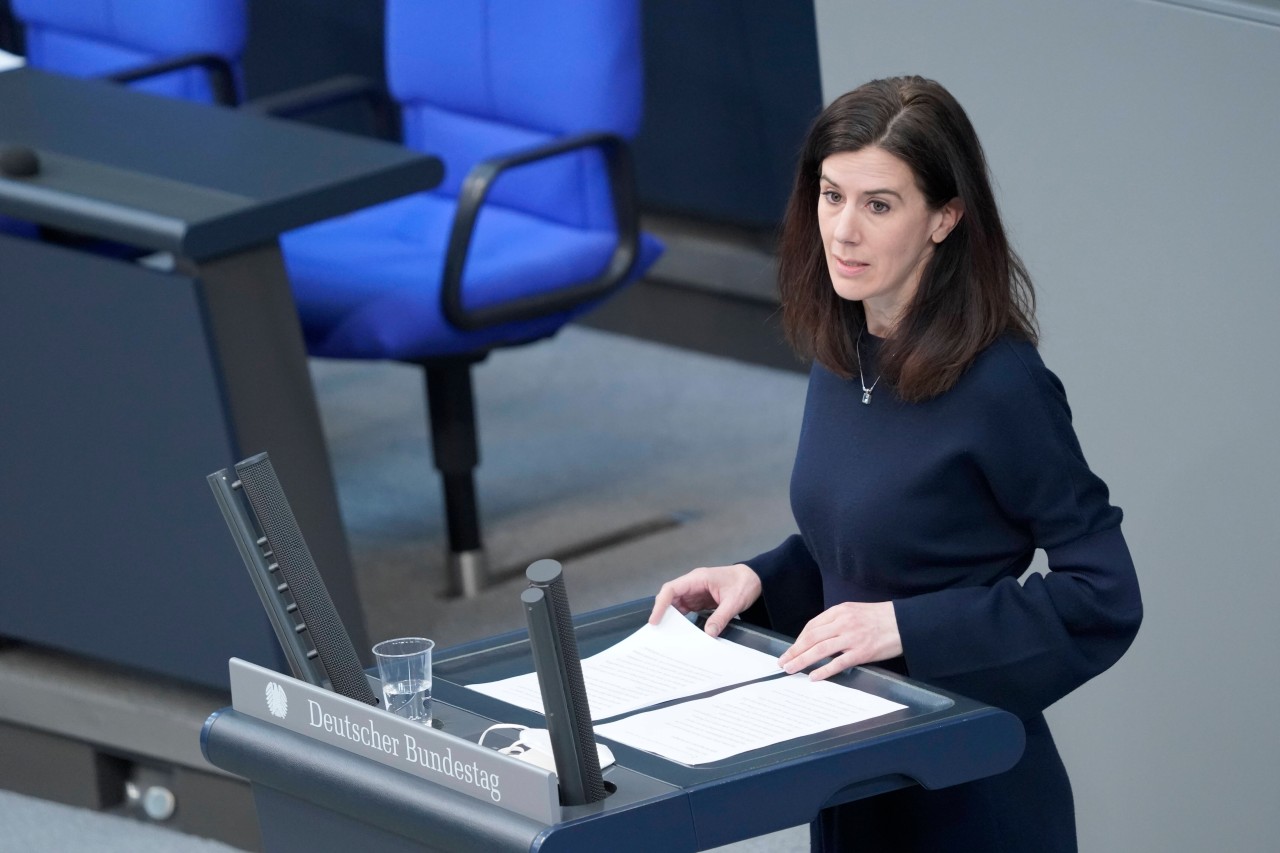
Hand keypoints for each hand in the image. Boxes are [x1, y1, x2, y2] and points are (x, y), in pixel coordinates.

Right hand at [649, 563, 762, 637]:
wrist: (755, 579)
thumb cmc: (744, 583)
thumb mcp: (734, 601)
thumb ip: (721, 617)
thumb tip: (708, 634)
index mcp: (698, 579)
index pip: (671, 589)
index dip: (660, 604)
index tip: (655, 620)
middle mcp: (693, 585)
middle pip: (670, 598)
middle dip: (663, 613)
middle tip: (659, 632)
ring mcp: (696, 592)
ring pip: (677, 605)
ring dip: (673, 619)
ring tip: (669, 635)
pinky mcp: (700, 600)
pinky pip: (687, 610)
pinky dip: (683, 621)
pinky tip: (682, 632)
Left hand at [778, 601, 902, 680]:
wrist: (904, 623)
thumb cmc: (880, 618)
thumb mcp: (855, 611)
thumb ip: (837, 620)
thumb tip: (820, 635)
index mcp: (840, 611)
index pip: (812, 626)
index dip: (799, 639)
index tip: (791, 649)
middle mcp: (843, 623)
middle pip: (811, 638)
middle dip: (794, 651)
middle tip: (783, 661)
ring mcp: (852, 638)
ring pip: (820, 650)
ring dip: (802, 660)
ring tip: (791, 669)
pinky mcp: (862, 652)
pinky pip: (838, 663)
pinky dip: (823, 670)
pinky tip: (813, 676)